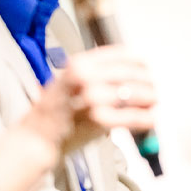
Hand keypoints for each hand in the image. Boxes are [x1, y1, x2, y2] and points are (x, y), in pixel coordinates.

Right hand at [29, 46, 155, 153]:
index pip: (118, 54)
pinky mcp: (98, 120)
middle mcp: (86, 78)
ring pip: (132, 93)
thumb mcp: (68, 81)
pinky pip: (130, 116)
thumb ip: (94, 74)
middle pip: (129, 73)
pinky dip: (145, 118)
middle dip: (146, 81)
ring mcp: (92, 98)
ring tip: (153, 101)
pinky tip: (151, 118)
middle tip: (153, 87)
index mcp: (79, 64)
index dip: (137, 61)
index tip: (145, 66)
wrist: (37, 136)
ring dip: (148, 98)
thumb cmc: (53, 112)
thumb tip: (126, 73)